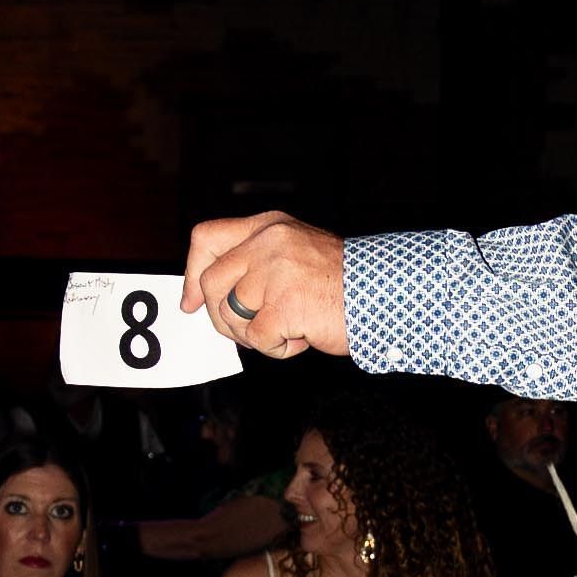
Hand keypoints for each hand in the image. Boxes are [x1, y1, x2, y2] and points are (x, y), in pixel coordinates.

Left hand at [182, 213, 348, 360]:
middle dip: (222, 317)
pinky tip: (302, 338)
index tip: (190, 301)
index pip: (206, 238)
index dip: (190, 273)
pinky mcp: (284, 305)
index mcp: (268, 227)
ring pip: (230, 315)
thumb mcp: (297, 255)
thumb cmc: (346, 284)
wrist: (386, 295)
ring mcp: (274, 273)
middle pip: (210, 283)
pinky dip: (278, 349)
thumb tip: (208, 295)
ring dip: (254, 335)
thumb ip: (257, 263)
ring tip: (287, 331)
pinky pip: (258, 339)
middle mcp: (267, 244)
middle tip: (248, 332)